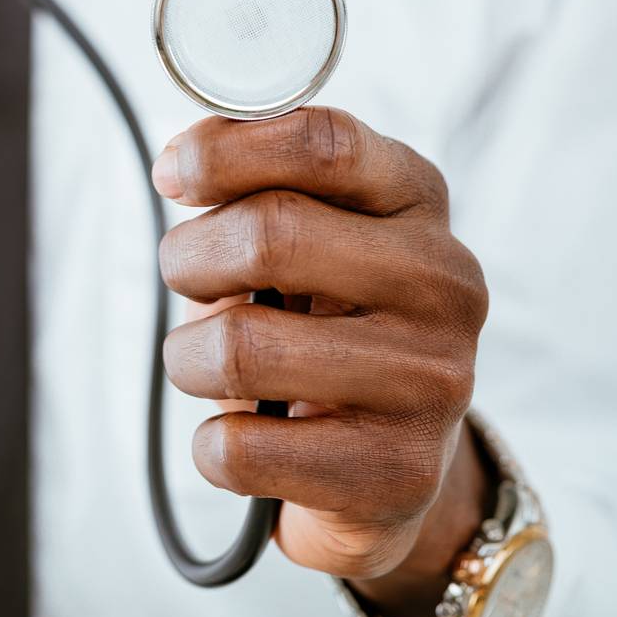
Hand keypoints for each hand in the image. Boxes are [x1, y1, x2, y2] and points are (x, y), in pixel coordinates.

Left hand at [153, 107, 490, 616]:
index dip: (226, 152)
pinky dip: (211, 445)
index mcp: (417, 196)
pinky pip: (243, 448)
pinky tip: (240, 436)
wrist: (390, 459)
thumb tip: (180, 162)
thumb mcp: (309, 225)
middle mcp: (443, 279)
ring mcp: (431, 378)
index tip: (173, 174)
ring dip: (188, 357)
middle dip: (190, 256)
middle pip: (270, 233)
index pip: (324, 144)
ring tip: (204, 362)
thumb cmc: (326, 316)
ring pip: (241, 347)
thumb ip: (255, 178)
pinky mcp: (400, 471)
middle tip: (185, 276)